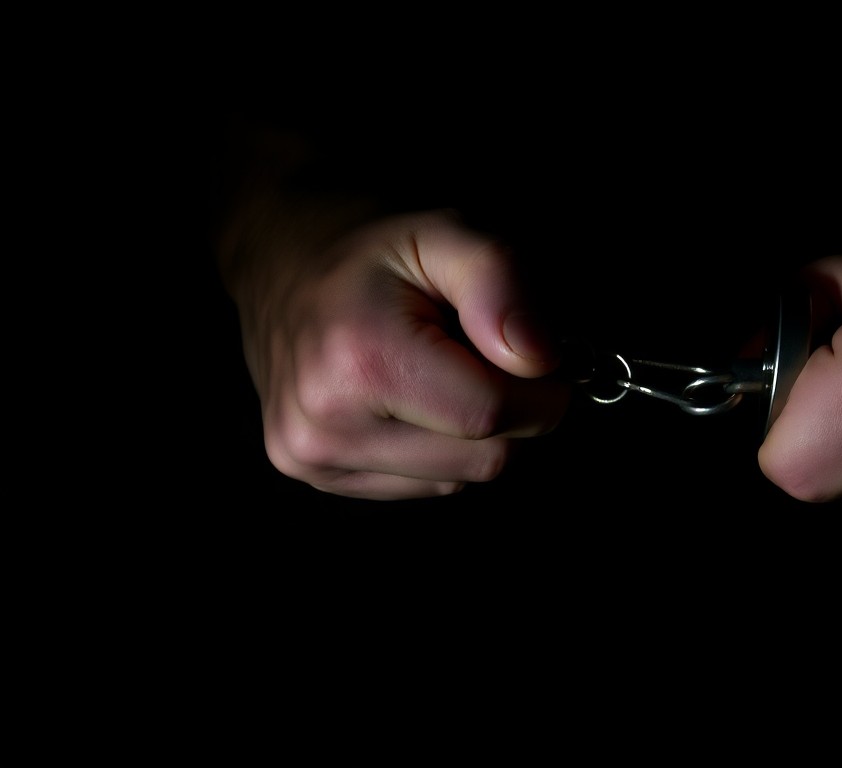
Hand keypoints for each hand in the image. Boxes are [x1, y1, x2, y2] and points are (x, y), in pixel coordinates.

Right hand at [231, 209, 569, 499]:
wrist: (277, 254)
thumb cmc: (372, 244)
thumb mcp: (447, 231)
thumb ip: (502, 284)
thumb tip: (541, 358)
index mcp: (361, 362)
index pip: (493, 415)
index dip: (539, 387)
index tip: (535, 350)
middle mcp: (326, 425)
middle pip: (486, 459)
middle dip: (510, 408)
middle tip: (480, 351)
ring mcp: (312, 458)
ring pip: (461, 478)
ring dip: (474, 431)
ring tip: (438, 367)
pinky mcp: (315, 475)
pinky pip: (426, 484)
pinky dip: (439, 446)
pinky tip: (410, 395)